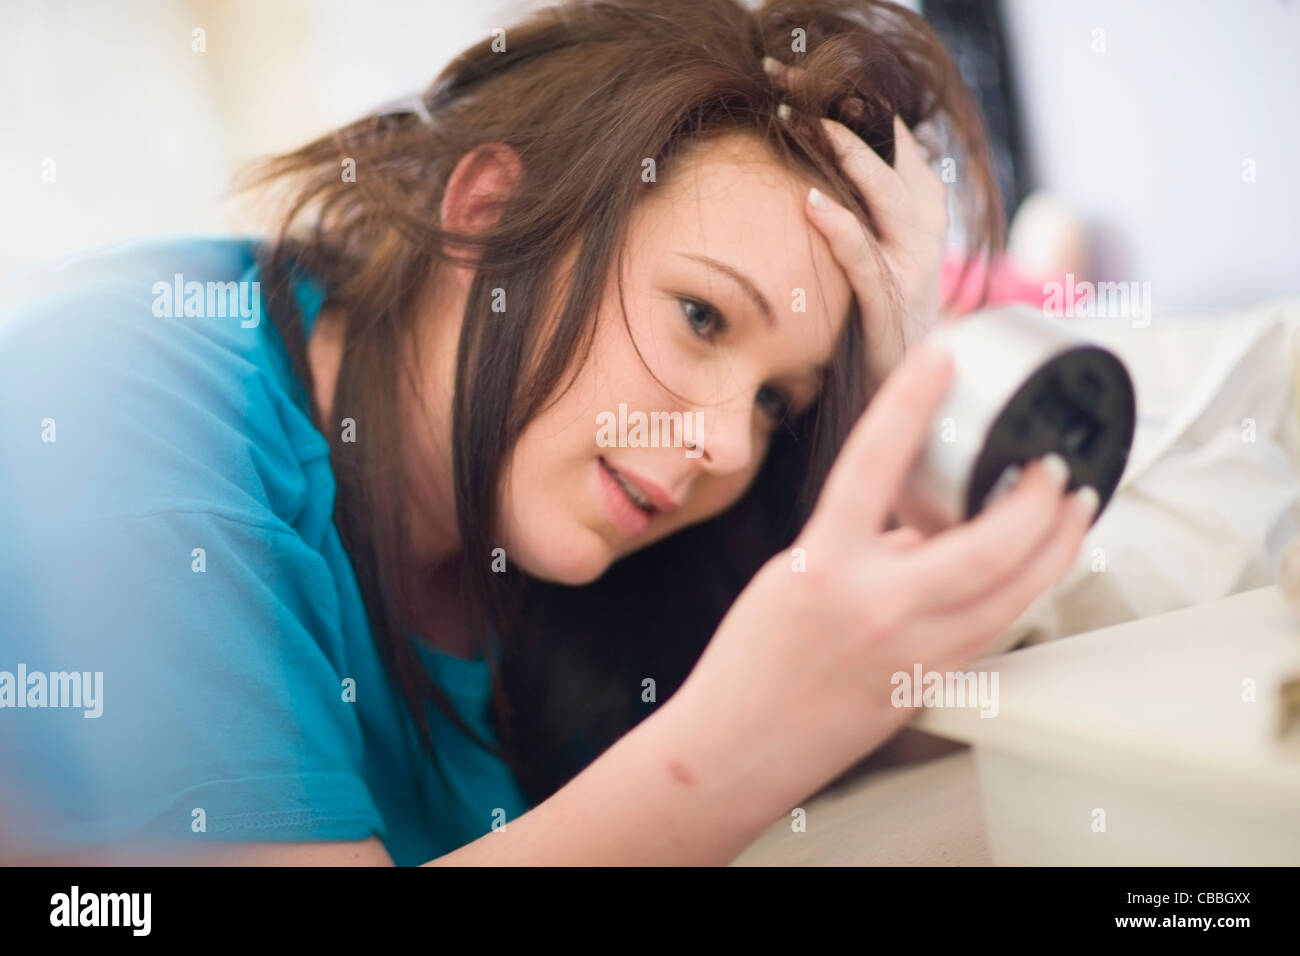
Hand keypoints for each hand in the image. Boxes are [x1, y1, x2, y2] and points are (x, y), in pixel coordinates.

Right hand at [676, 342, 1095, 810]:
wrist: (741, 745)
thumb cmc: (755, 660)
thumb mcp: (797, 576)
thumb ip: (864, 543)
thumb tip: (927, 519)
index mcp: (824, 566)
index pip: (873, 464)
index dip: (909, 402)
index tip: (942, 358)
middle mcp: (875, 607)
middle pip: (985, 545)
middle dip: (1035, 498)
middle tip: (1053, 464)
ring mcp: (912, 651)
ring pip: (1013, 592)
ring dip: (1056, 544)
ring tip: (1076, 506)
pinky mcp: (932, 683)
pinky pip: (997, 625)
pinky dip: (1027, 586)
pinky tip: (1040, 564)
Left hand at [765, 58, 948, 383]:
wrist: (906, 394)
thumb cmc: (881, 320)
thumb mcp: (879, 254)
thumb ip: (867, 211)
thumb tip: (836, 166)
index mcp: (922, 215)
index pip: (895, 143)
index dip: (857, 105)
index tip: (807, 77)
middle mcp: (925, 235)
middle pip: (893, 158)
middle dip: (847, 115)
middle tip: (791, 82)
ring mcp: (912, 271)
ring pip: (889, 200)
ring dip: (849, 158)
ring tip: (810, 124)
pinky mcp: (889, 309)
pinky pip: (866, 261)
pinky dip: (841, 229)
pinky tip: (811, 202)